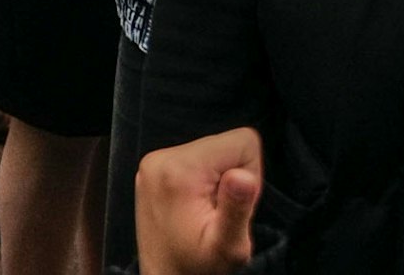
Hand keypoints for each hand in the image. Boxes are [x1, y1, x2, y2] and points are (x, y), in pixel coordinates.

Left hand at [136, 127, 263, 274]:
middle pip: (225, 144)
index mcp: (178, 168)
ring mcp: (153, 162)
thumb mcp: (227, 247)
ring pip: (211, 152)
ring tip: (206, 212)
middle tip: (219, 212)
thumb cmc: (196, 268)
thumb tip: (244, 175)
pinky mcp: (153, 169)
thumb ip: (237, 208)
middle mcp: (160, 156)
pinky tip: (194, 208)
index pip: (243, 140)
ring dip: (218, 180)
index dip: (250, 174)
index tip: (234, 204)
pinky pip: (195, 160)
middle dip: (233, 177)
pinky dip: (203, 181)